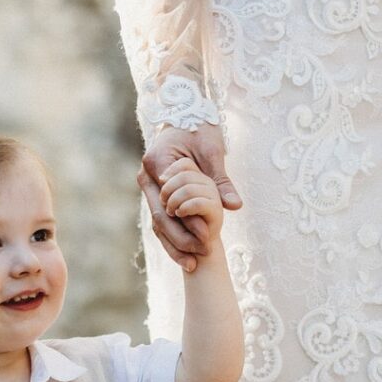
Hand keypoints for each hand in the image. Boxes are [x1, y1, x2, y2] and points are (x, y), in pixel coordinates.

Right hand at [139, 124, 240, 271]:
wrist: (186, 116)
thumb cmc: (199, 129)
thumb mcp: (213, 153)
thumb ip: (221, 181)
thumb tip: (235, 206)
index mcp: (157, 162)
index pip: (171, 200)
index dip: (188, 221)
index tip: (207, 238)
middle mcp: (146, 176)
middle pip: (160, 217)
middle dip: (180, 240)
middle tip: (200, 257)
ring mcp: (148, 187)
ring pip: (158, 223)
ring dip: (175, 245)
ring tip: (193, 264)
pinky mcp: (154, 195)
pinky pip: (161, 221)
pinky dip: (173, 239)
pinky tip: (187, 257)